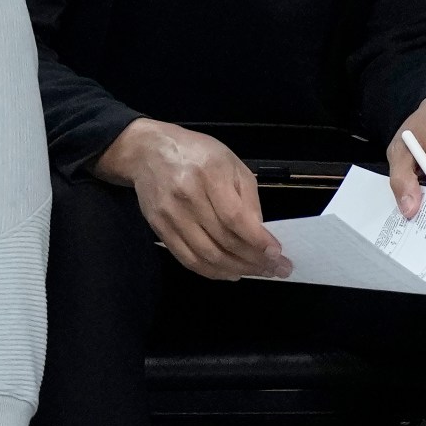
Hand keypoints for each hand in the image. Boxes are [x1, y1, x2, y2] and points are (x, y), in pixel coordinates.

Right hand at [95, 119, 289, 280]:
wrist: (148, 152)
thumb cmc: (197, 153)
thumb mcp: (231, 164)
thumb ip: (247, 197)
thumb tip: (259, 233)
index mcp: (209, 176)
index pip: (234, 218)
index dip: (257, 240)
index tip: (277, 254)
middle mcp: (186, 198)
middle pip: (222, 240)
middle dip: (254, 259)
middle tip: (277, 269)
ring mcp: (169, 216)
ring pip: (205, 255)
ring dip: (236, 269)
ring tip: (258, 272)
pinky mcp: (158, 228)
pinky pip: (186, 258)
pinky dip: (211, 271)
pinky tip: (230, 273)